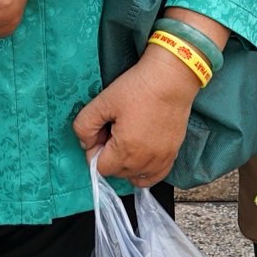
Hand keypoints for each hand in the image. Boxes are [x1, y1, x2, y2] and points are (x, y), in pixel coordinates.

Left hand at [74, 46, 200, 188]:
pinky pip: (154, 176)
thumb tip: (85, 143)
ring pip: (133, 176)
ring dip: (125, 163)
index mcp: (125, 150)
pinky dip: (144, 171)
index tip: (101, 132)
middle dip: (109, 156)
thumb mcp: (103, 102)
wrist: (171, 79)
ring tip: (127, 139)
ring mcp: (160, 160)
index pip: (99, 168)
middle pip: (116, 172)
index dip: (94, 151)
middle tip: (114, 130)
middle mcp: (144, 161)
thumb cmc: (138, 87)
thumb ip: (84, 126)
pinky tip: (140, 153)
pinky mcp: (172, 155)